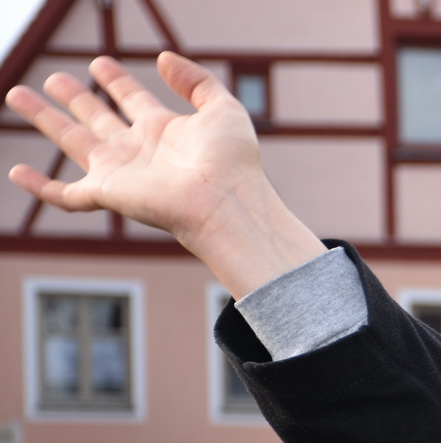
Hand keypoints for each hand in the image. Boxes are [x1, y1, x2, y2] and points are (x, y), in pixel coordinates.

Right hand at [6, 52, 326, 296]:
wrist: (226, 201)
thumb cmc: (233, 161)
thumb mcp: (223, 107)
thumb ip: (196, 80)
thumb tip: (163, 57)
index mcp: (165, 131)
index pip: (133, 100)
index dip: (117, 81)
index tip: (101, 62)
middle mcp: (139, 151)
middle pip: (97, 117)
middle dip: (74, 98)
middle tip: (53, 79)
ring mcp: (120, 173)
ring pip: (72, 142)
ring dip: (44, 119)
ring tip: (17, 94)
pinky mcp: (107, 193)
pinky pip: (65, 195)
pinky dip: (39, 186)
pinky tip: (16, 173)